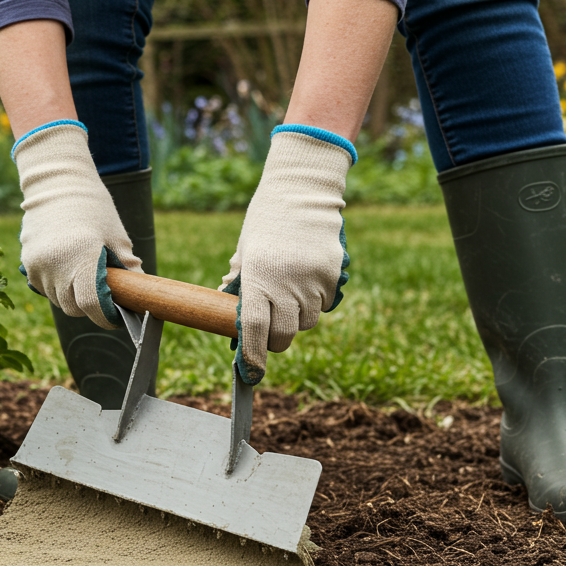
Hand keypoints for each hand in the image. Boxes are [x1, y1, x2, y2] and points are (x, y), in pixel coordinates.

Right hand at [14, 121, 141, 328]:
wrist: (56, 182)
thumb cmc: (93, 207)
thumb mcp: (117, 236)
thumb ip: (128, 269)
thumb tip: (138, 296)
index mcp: (81, 257)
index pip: (92, 305)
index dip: (106, 316)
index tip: (117, 316)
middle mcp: (55, 265)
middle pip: (74, 308)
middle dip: (91, 307)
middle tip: (105, 296)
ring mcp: (38, 266)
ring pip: (58, 300)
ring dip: (73, 297)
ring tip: (85, 277)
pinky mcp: (28, 263)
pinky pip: (45, 288)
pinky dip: (58, 287)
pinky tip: (68, 269)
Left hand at [222, 126, 351, 382]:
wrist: (301, 191)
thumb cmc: (265, 223)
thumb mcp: (245, 253)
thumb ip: (241, 287)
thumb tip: (233, 324)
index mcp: (257, 277)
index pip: (254, 328)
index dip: (253, 356)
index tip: (251, 374)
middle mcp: (286, 282)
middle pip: (284, 334)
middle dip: (276, 340)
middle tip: (270, 332)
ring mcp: (312, 279)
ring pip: (307, 323)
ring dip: (297, 320)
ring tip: (289, 295)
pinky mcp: (332, 274)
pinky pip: (324, 304)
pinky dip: (315, 302)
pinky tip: (306, 280)